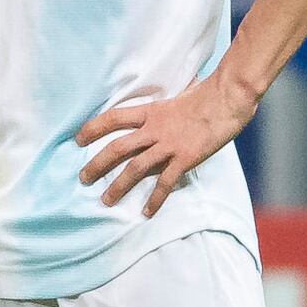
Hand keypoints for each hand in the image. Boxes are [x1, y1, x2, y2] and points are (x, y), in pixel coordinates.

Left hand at [75, 73, 256, 215]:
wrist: (228, 98)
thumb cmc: (207, 95)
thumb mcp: (177, 95)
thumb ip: (165, 106)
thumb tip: (161, 106)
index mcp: (151, 111)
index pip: (114, 118)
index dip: (93, 128)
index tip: (78, 139)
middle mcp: (154, 129)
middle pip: (117, 148)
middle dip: (97, 164)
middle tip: (83, 178)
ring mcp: (169, 145)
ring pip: (135, 168)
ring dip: (118, 186)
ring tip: (106, 200)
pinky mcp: (185, 158)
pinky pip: (165, 182)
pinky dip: (155, 199)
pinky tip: (146, 212)